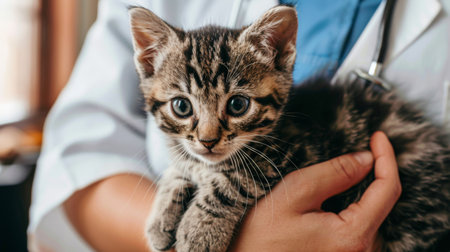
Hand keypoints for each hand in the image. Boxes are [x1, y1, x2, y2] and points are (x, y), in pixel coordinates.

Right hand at [230, 131, 400, 251]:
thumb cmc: (261, 236)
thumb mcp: (295, 194)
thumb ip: (334, 174)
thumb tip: (365, 159)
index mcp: (352, 235)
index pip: (387, 190)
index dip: (386, 157)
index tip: (377, 136)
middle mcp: (360, 250)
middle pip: (383, 202)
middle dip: (378, 171)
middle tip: (367, 144)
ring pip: (373, 212)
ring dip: (368, 187)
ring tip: (356, 165)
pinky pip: (361, 223)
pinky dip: (358, 202)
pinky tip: (345, 190)